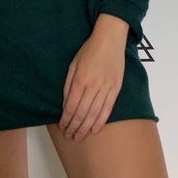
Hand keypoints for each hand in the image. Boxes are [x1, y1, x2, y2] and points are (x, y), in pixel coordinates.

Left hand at [58, 15, 127, 141]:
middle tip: (69, 137)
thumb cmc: (88, 51)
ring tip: (79, 137)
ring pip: (95, 113)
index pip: (71, 106)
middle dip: (74, 127)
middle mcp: (93, 86)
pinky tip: (95, 130)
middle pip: (82, 112)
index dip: (66, 119)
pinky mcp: (116, 88)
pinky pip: (108, 108)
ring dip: (86, 128)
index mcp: (80, 79)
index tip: (62, 127)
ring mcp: (106, 88)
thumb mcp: (73, 64)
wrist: (110, 40)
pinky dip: (101, 121)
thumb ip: (68, 85)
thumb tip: (66, 105)